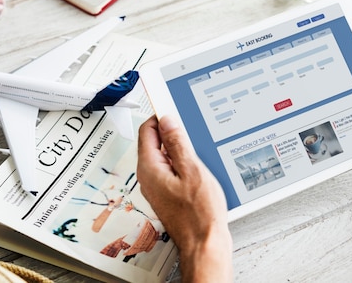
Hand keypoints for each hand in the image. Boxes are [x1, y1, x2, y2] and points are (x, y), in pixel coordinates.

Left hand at [137, 115, 232, 281]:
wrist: (204, 243)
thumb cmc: (199, 214)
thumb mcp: (192, 170)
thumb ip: (178, 143)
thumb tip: (168, 121)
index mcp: (150, 168)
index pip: (147, 130)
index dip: (161, 116)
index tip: (174, 109)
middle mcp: (149, 177)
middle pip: (154, 142)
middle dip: (171, 132)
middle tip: (190, 129)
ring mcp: (157, 186)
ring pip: (164, 155)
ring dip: (178, 148)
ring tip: (197, 150)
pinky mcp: (167, 193)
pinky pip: (170, 169)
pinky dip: (182, 162)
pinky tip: (198, 167)